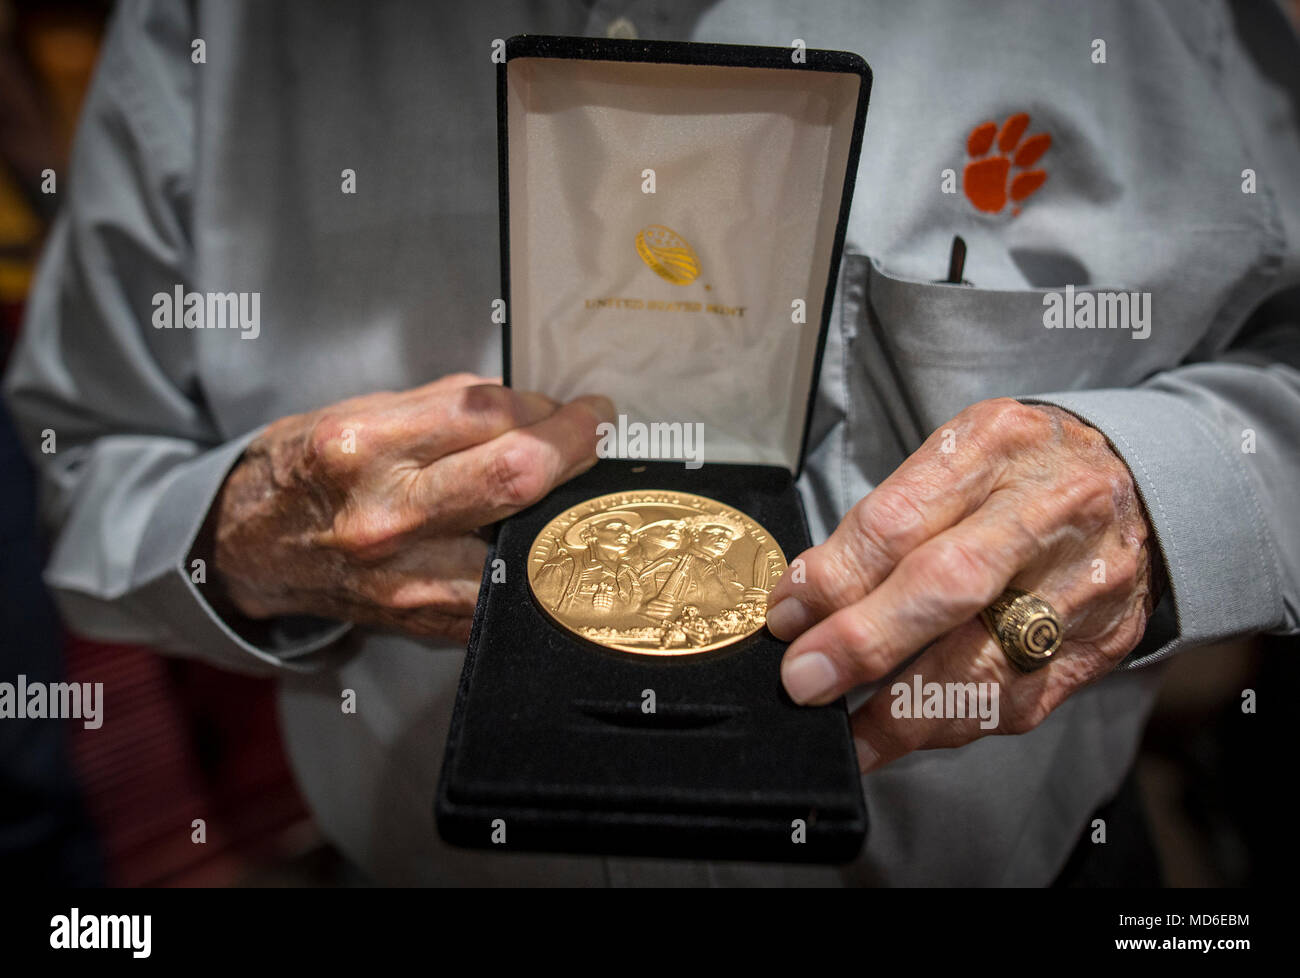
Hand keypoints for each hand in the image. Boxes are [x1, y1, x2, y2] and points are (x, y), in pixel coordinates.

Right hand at [211, 373, 612, 642]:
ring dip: (562, 507)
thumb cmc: (310, 470)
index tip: (577, 406)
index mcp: (363, 449)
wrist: (251, 548)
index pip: (489, 415)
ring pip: (527, 540)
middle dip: (576, 446)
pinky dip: (535, 557)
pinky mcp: (426, 621)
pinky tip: (537, 534)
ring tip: (567, 485)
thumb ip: (451, 407)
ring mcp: (407, 580)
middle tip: (596, 431)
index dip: (548, 408)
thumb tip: (535, 408)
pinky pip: (508, 587)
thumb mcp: (364, 413)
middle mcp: (384, 518)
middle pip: (517, 479)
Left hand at [765, 398, 1160, 771]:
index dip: (836, 578)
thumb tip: (806, 599)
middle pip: (948, 586)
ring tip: (851, 733)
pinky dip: (953, 724)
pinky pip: (1021, 701)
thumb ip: (885, 523)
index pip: (900, 520)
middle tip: (806, 681)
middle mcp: (1050, 509)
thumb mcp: (954, 458)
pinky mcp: (1105, 643)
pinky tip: (907, 731)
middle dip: (865, 642)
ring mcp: (1086, 581)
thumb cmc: (1020, 472)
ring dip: (906, 710)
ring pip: (988, 664)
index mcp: (995, 446)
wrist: (1139, 480)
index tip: (787, 617)